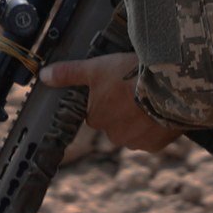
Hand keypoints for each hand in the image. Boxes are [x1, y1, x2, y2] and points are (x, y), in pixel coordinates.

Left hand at [40, 52, 182, 153]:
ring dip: (142, 120)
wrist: (170, 86)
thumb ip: (69, 73)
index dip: (109, 99)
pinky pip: (154, 137)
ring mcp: (135, 142)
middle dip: (126, 111)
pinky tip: (163, 110)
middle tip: (138, 91)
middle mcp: (113, 135)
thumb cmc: (130, 75)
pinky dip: (157, 127)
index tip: (121, 87)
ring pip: (135, 131)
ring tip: (154, 99)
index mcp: (97, 118)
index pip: (98, 112)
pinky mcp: (155, 145)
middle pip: (117, 124)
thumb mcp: (97, 67)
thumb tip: (43, 76)